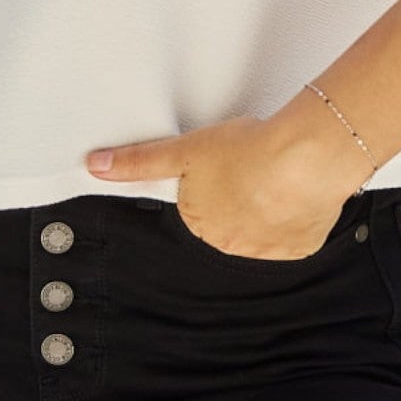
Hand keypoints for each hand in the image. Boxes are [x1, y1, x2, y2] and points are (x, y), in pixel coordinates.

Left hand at [85, 112, 368, 260]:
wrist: (304, 159)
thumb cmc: (249, 151)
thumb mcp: (183, 149)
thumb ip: (139, 161)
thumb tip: (96, 166)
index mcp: (201, 224)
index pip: (200, 210)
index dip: (214, 184)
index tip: (228, 169)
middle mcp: (230, 245)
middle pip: (232, 220)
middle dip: (240, 197)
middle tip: (253, 168)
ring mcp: (268, 251)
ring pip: (265, 227)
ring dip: (269, 207)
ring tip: (277, 175)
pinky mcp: (300, 247)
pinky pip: (296, 233)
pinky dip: (297, 214)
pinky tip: (297, 190)